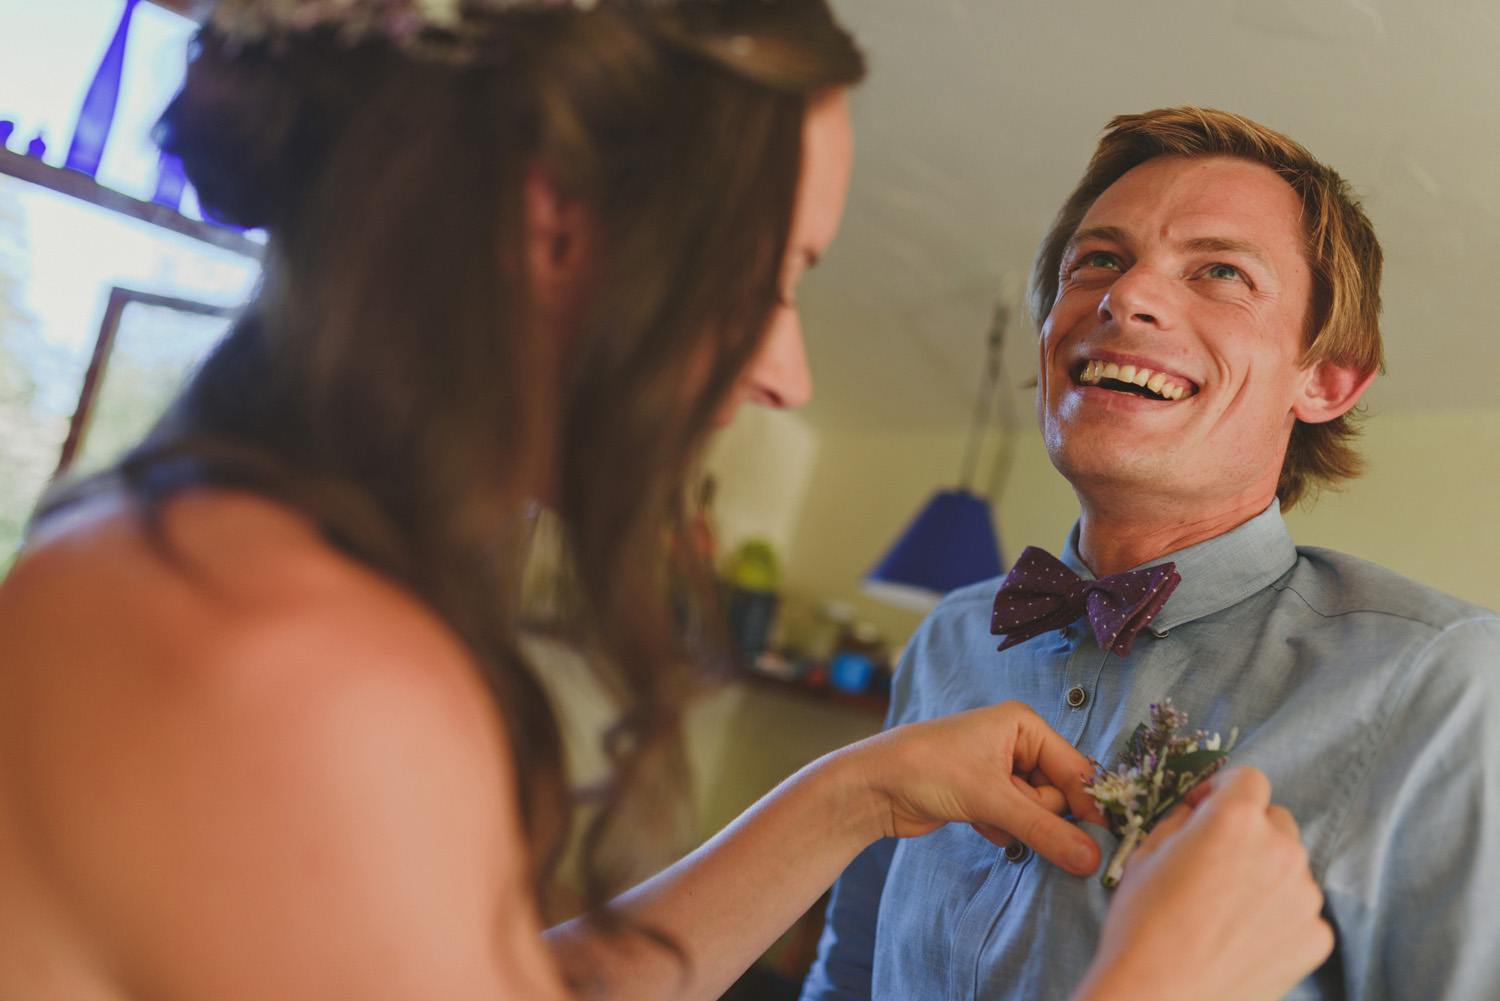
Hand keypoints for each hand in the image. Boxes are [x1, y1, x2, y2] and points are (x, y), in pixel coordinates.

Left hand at [843, 702, 1105, 876]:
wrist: (873, 787)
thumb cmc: (927, 770)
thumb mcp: (991, 799)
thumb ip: (1044, 830)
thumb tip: (1092, 860)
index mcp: (1023, 724)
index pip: (1075, 769)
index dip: (1088, 805)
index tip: (1103, 840)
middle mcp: (1015, 742)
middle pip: (1058, 793)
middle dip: (1038, 813)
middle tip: (1008, 814)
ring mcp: (1000, 770)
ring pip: (1036, 811)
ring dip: (1017, 824)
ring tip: (985, 815)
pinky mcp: (985, 795)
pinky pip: (1015, 820)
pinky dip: (1000, 828)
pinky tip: (976, 823)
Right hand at [1074, 767, 1333, 1000]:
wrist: (1158, 997)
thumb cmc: (1141, 924)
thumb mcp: (1146, 853)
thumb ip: (1182, 821)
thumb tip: (1199, 812)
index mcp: (1234, 819)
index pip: (1249, 778)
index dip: (1222, 789)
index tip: (1205, 809)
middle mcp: (1280, 849)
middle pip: (1275, 820)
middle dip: (1248, 831)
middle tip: (1214, 862)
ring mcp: (1305, 896)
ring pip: (1289, 867)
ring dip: (1264, 874)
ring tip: (1225, 909)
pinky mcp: (1317, 937)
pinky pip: (1300, 911)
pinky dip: (1277, 917)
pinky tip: (1242, 937)